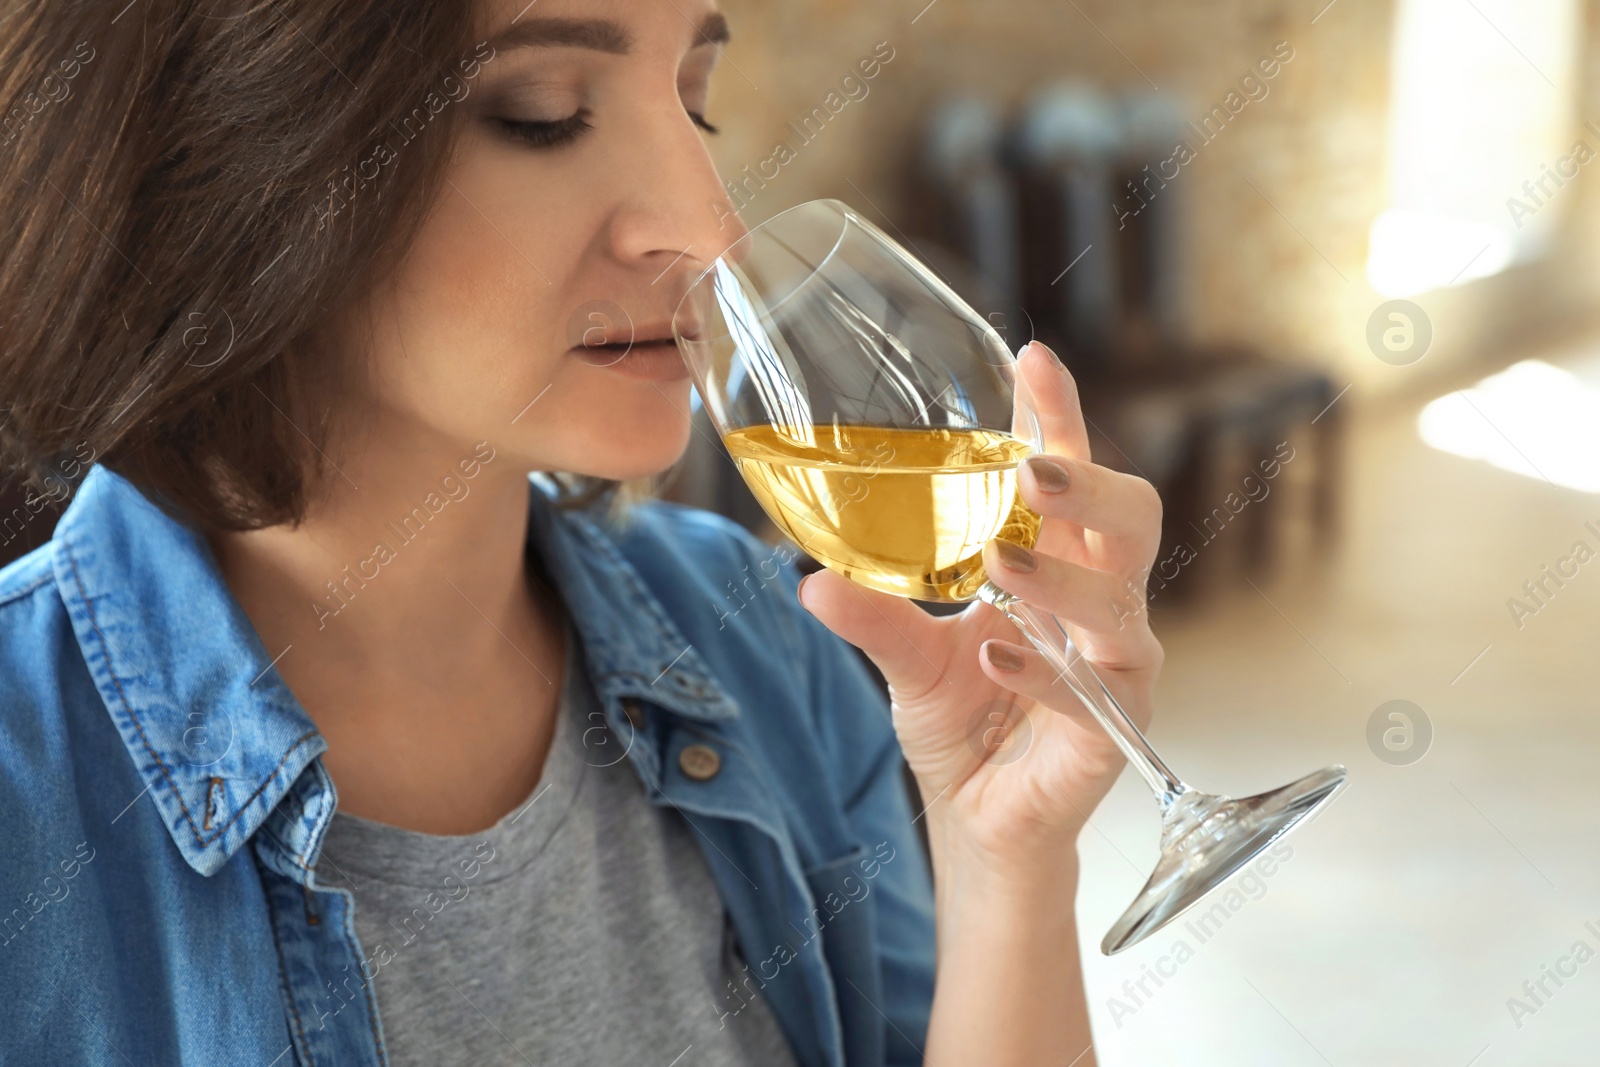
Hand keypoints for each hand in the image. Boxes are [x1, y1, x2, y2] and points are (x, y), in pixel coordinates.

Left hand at [798, 340, 1163, 870]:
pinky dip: (1042, 670)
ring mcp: (1113, 667)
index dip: (1059, 414)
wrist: (981, 820)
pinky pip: (1092, 692)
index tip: (1032, 356)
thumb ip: (875, 612)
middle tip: (1030, 470)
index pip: (1071, 475)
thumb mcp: (904, 658)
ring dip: (1060, 579)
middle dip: (1089, 481)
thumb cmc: (962, 722)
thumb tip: (810, 575)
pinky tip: (993, 653)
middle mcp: (1097, 605)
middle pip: (1132, 518)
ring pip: (1120, 602)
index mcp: (1056, 565)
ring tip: (1001, 563)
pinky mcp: (1111, 729)